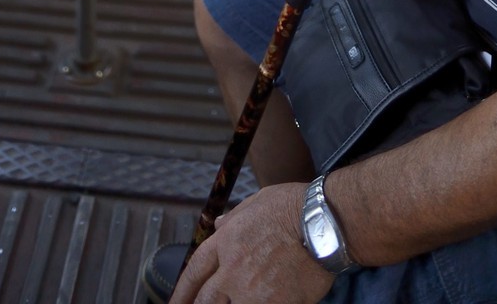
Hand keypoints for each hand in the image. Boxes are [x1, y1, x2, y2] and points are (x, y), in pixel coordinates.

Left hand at [171, 186, 333, 303]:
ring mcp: (251, 291)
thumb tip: (218, 224)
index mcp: (227, 240)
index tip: (174, 303)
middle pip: (205, 299)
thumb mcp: (257, 202)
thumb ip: (234, 218)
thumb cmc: (294, 207)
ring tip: (235, 302)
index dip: (182, 290)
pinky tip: (263, 302)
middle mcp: (233, 269)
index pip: (195, 270)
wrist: (322, 224)